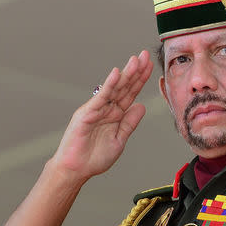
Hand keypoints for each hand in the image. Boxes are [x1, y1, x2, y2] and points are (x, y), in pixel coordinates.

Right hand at [50, 50, 152, 181]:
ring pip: (114, 88)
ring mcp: (97, 109)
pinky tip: (116, 74)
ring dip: (126, 74)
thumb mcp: (119, 139)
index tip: (149, 66)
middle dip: (136, 71)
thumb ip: (129, 122)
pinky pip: (101, 97)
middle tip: (145, 55)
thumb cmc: (94, 157)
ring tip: (136, 60)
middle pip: (125, 86)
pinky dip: (109, 85)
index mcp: (116, 113)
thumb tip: (142, 106)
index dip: (140, 79)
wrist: (76, 170)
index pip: (131, 92)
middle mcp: (107, 107)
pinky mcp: (87, 113)